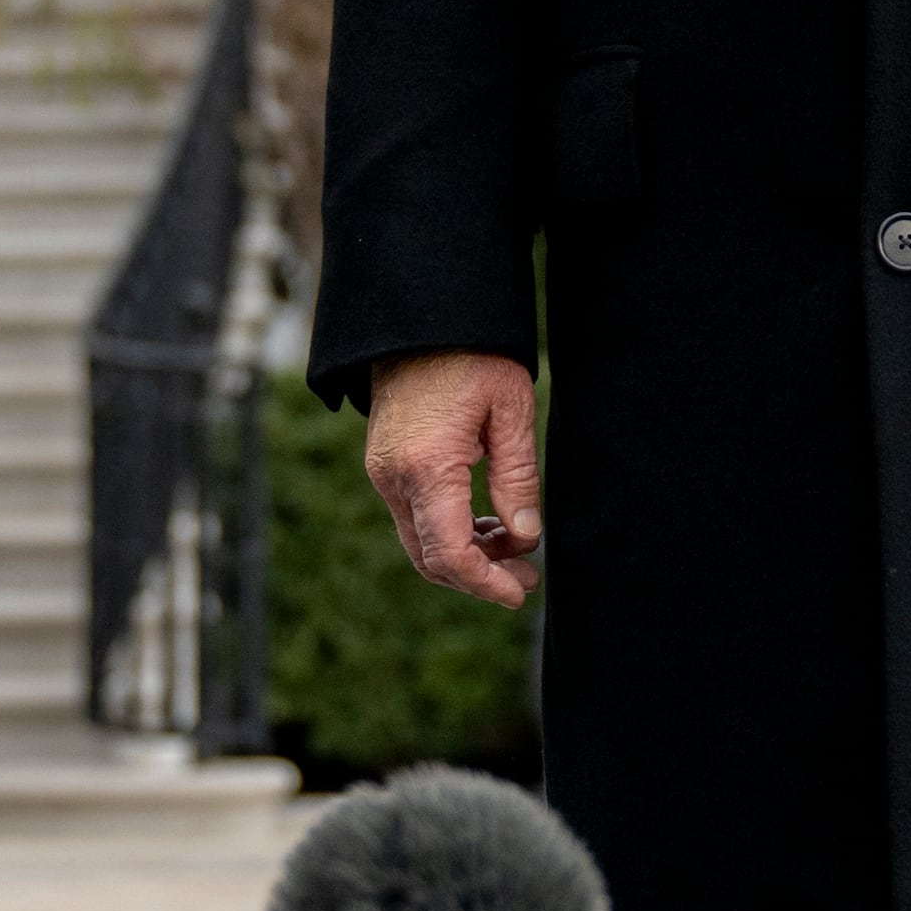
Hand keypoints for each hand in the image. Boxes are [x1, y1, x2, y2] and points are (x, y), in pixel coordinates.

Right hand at [365, 350, 543, 607]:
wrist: (420, 317)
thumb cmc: (473, 354)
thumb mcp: (511, 409)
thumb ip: (518, 477)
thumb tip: (526, 536)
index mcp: (426, 467)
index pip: (450, 554)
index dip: (485, 583)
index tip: (520, 592)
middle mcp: (394, 478)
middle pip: (430, 558)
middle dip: (479, 577)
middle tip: (527, 578)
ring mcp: (383, 473)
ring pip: (420, 542)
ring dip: (466, 555)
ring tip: (515, 546)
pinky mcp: (385, 465)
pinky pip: (414, 517)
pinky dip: (449, 532)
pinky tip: (487, 523)